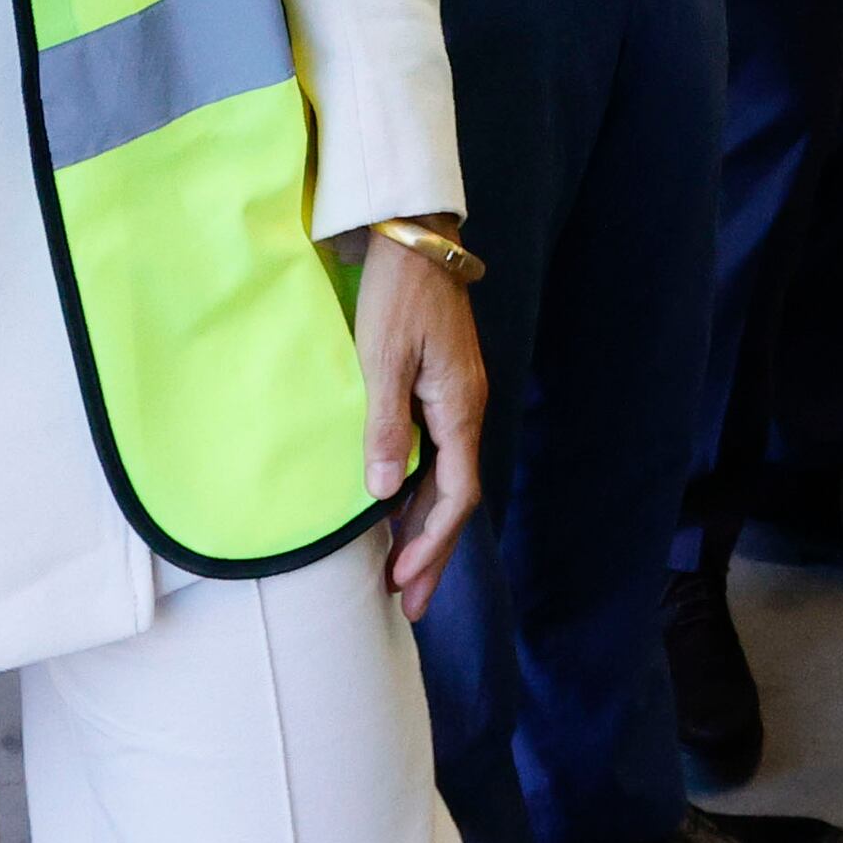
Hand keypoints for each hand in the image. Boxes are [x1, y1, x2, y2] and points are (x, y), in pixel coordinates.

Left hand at [353, 231, 485, 622]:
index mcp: (458, 408)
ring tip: (398, 570)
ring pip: (443, 479)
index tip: (404, 582)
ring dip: (423, 527)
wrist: (412, 238)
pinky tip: (394, 509)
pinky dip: (416, 492)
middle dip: (432, 553)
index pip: (456, 495)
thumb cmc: (397, 293)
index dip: (432, 543)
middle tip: (409, 604)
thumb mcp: (383, 358)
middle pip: (454, 497)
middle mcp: (462, 410)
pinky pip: (432, 455)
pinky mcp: (435, 387)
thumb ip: (384, 426)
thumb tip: (381, 495)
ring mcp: (451, 400)